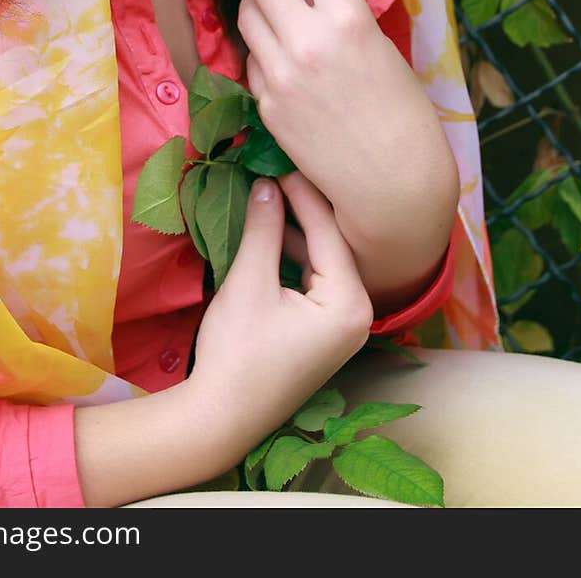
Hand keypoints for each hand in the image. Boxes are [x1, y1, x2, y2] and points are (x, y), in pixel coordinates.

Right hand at [187, 171, 372, 459]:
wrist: (220, 418)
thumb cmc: (237, 352)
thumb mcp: (250, 281)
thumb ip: (264, 228)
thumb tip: (266, 183)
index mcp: (351, 303)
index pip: (330, 232)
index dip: (303, 193)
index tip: (280, 161)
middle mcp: (360, 315)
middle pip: (333, 246)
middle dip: (303, 209)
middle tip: (276, 170)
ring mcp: (344, 327)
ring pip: (324, 262)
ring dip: (297, 232)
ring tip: (270, 193)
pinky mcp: (326, 333)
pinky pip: (317, 281)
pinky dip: (296, 258)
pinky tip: (273, 232)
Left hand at [236, 0, 458, 306]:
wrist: (392, 184)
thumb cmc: (405, 115)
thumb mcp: (382, 47)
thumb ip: (343, 14)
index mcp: (348, 20)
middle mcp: (307, 42)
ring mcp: (279, 75)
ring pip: (245, 14)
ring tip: (273, 1)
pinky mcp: (265, 105)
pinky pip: (250, 58)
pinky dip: (260, 47)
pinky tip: (280, 54)